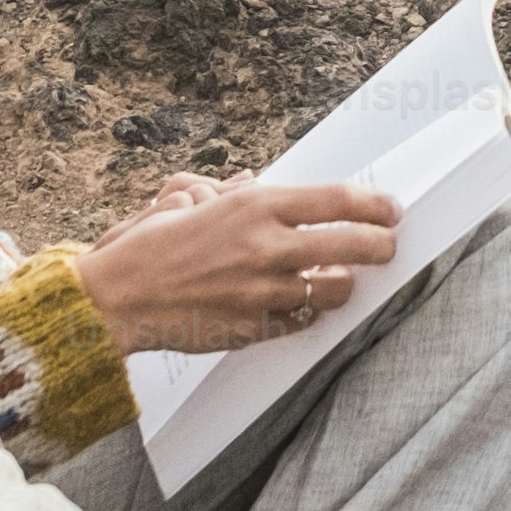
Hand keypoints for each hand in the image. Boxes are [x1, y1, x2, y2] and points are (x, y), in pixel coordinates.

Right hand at [71, 181, 398, 356]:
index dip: (374, 205)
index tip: (391, 210)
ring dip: (343, 283)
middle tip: (387, 247)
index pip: (336, 200)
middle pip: (353, 245)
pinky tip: (303, 303)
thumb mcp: (192, 202)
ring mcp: (265, 291)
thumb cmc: (151, 247)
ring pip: (335, 289)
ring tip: (339, 277)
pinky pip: (303, 320)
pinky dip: (308, 311)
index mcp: (255, 207)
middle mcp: (267, 246)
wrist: (118, 298)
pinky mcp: (256, 327)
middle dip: (381, 247)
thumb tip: (253, 183)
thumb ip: (231, 194)